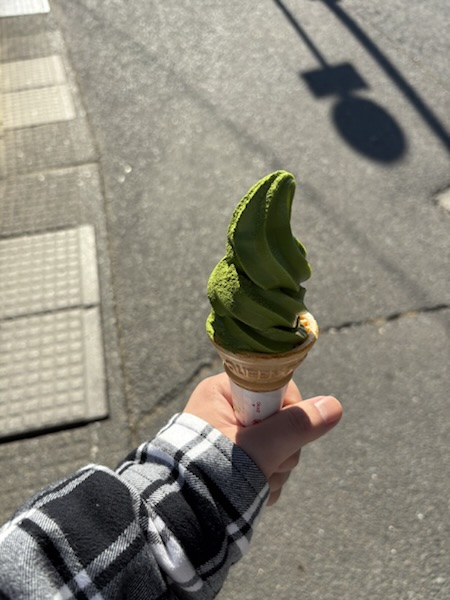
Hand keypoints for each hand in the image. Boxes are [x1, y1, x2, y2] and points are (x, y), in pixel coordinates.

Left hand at [184, 373, 341, 505]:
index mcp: (223, 393)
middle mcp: (226, 410)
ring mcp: (232, 437)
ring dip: (277, 468)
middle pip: (281, 418)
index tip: (281, 431)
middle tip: (265, 463)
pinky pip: (269, 462)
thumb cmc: (215, 472)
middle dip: (282, 449)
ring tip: (256, 482)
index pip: (272, 386)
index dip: (286, 410)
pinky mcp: (237, 460)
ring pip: (279, 444)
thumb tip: (334, 406)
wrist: (185, 516)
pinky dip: (268, 480)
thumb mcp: (260, 447)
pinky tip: (255, 491)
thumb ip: (296, 425)